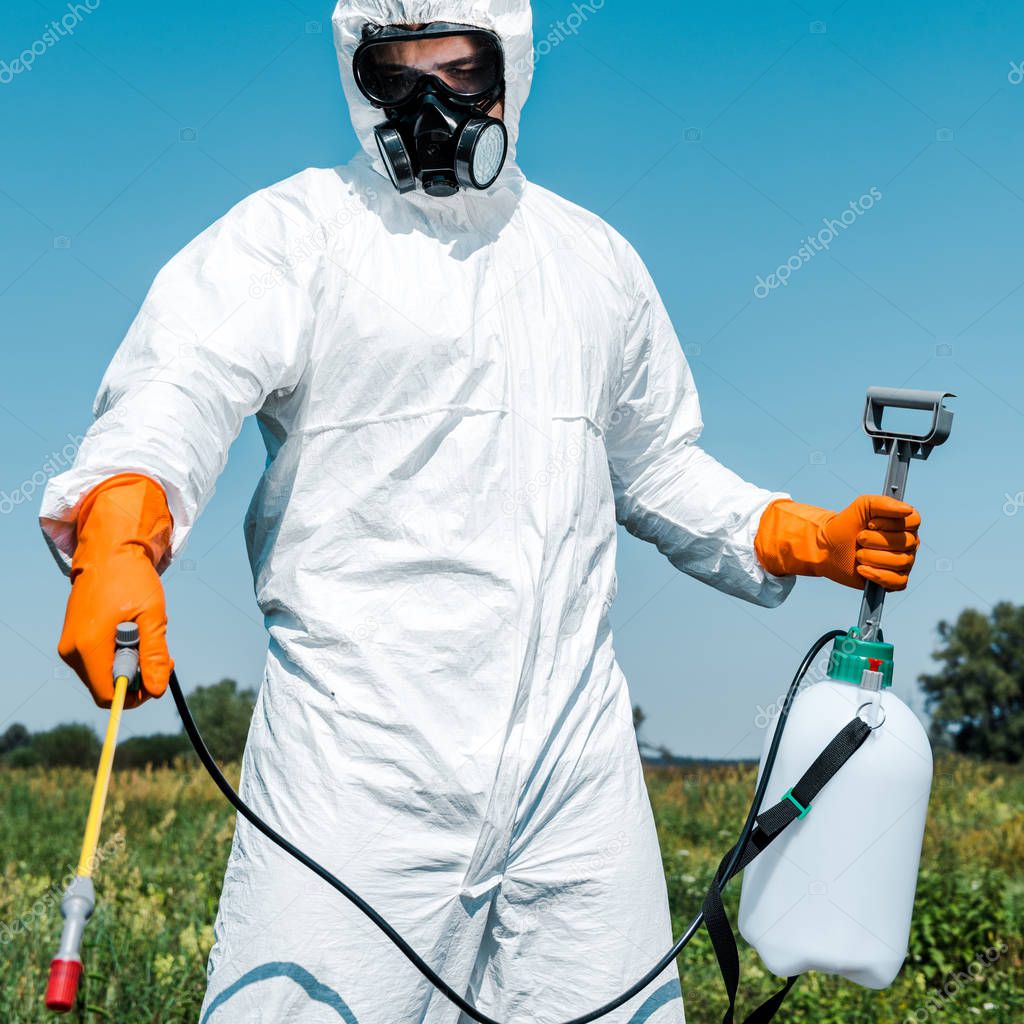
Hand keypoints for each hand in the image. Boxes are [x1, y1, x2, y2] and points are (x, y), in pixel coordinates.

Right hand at [57, 475, 172, 707]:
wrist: (108, 552)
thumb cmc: (132, 579)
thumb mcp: (152, 616)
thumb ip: (155, 655)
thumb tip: (157, 691)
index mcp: (89, 646)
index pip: (110, 695)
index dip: (137, 694)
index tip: (159, 673)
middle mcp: (72, 651)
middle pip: (105, 688)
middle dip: (137, 679)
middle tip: (162, 656)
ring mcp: (69, 646)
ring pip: (102, 677)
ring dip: (129, 668)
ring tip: (148, 639)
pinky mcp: (72, 640)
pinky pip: (97, 664)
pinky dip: (117, 658)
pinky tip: (133, 636)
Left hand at [825, 495, 920, 590]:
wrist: (827, 547)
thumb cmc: (846, 525)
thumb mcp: (861, 506)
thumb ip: (883, 503)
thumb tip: (907, 510)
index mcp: (904, 524)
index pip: (914, 521)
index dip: (891, 523)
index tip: (870, 524)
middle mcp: (908, 543)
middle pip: (906, 542)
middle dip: (876, 540)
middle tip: (859, 539)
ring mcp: (903, 562)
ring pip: (901, 562)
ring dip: (873, 557)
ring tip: (858, 554)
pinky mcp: (894, 580)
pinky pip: (898, 582)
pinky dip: (878, 576)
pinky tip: (862, 570)